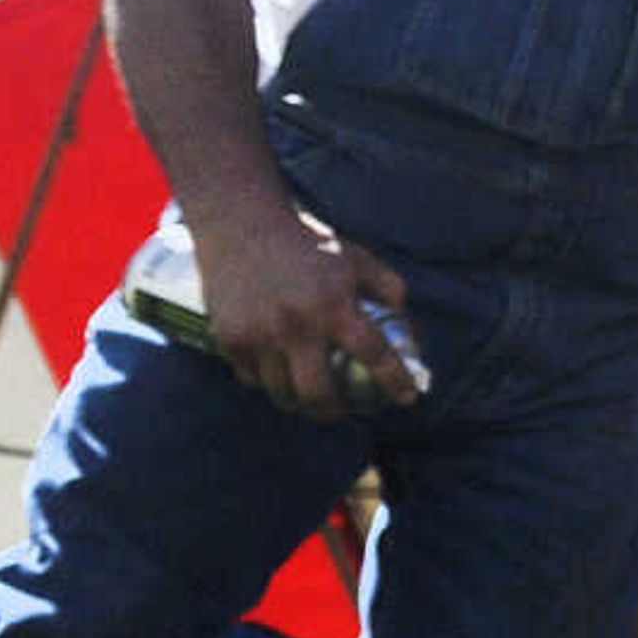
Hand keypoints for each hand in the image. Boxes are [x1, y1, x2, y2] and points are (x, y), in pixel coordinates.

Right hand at [194, 209, 423, 418]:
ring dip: (299, 401)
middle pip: (318, 394)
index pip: (373, 354)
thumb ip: (387, 287)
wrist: (243, 226)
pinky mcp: (230, 339)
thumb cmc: (306, 244)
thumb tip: (407, 323)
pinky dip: (267, 381)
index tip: (408, 398)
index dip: (395, 380)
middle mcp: (296, 325)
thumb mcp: (356, 257)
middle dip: (334, 411)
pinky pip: (252, 378)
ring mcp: (259, 335)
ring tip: (309, 398)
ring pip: (282, 392)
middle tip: (341, 409)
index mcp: (334, 305)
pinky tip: (278, 374)